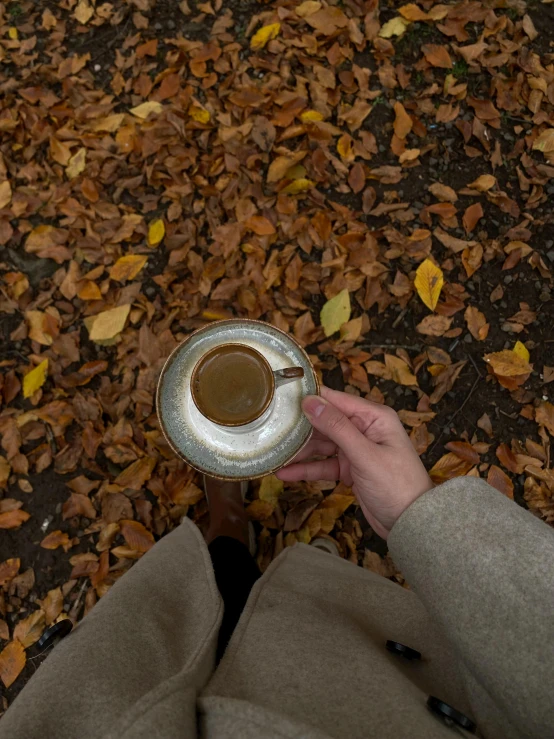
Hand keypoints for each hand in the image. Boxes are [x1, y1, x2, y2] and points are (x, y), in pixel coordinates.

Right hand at [277, 386, 433, 538]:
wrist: (411, 524)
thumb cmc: (396, 485)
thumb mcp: (365, 455)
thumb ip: (337, 428)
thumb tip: (310, 401)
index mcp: (373, 417)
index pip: (336, 400)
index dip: (310, 399)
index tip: (282, 399)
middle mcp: (364, 429)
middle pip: (325, 422)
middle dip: (300, 427)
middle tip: (271, 429)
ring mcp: (356, 450)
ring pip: (321, 445)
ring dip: (300, 450)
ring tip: (274, 454)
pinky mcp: (350, 469)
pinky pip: (324, 465)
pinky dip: (307, 469)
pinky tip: (285, 473)